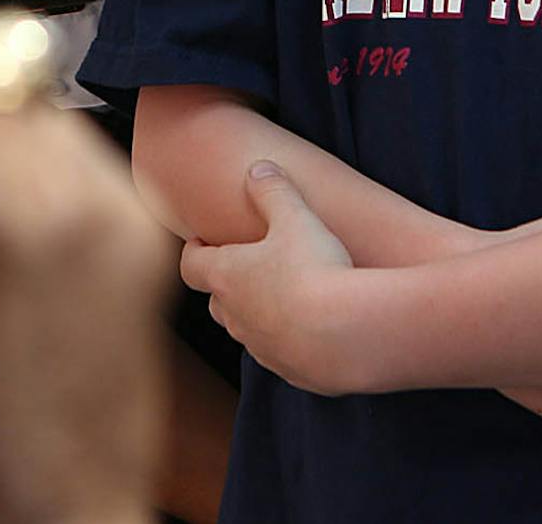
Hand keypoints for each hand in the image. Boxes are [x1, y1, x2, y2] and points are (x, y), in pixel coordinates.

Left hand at [182, 161, 360, 395]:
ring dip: (258, 317)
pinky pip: (282, 357)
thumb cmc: (315, 269)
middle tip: (246, 269)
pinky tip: (314, 331)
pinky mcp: (292, 372)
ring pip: (248, 332)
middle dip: (227, 287)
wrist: (349, 334)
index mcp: (228, 277)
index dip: (194, 252)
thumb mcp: (296, 218)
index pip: (192, 266)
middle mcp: (237, 317)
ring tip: (284, 299)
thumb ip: (274, 191)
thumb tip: (258, 168)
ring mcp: (263, 349)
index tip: (202, 241)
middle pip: (217, 303)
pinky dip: (289, 343)